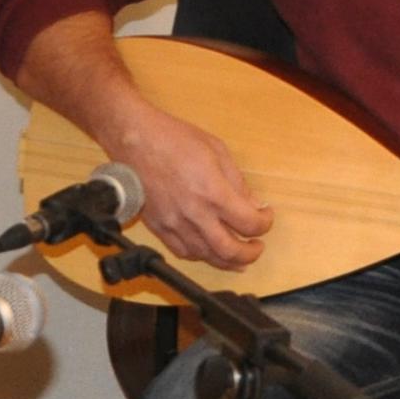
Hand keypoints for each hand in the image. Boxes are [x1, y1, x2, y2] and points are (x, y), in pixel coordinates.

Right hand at [110, 100, 273, 269]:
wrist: (133, 139)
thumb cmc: (174, 138)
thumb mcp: (217, 150)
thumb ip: (237, 182)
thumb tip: (253, 204)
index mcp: (213, 192)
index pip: (249, 223)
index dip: (264, 224)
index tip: (265, 216)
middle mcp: (195, 214)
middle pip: (230, 251)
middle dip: (250, 253)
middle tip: (257, 247)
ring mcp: (174, 224)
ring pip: (206, 256)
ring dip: (227, 260)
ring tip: (238, 256)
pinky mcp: (157, 227)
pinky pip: (182, 252)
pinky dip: (201, 255)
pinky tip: (209, 251)